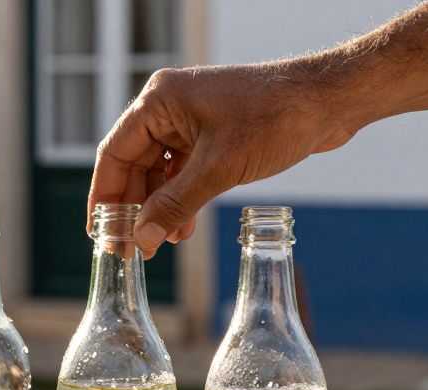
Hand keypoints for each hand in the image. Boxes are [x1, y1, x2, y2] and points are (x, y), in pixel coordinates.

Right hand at [87, 59, 363, 258]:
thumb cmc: (275, 118)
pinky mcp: (213, 135)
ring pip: (160, 172)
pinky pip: (184, 172)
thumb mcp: (219, 168)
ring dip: (159, 209)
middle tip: (131, 249)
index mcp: (159, 101)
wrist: (328, 102)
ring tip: (160, 245)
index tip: (98, 234)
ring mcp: (191, 122)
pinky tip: (183, 229)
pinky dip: (181, 200)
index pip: (114, 154)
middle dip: (134, 208)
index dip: (104, 197)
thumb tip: (142, 240)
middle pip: (134, 166)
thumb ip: (176, 205)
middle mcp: (169, 108)